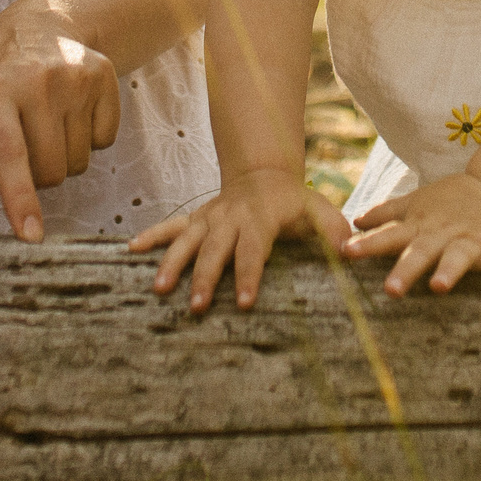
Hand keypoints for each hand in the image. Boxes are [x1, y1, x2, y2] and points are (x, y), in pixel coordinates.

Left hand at [0, 0, 121, 241]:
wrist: (37, 26)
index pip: (8, 155)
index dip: (19, 198)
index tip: (30, 236)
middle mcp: (36, 81)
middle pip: (50, 172)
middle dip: (37, 176)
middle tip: (23, 144)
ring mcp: (74, 77)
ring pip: (78, 163)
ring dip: (63, 159)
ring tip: (46, 125)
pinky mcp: (103, 76)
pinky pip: (106, 141)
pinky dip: (90, 140)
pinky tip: (71, 113)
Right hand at [132, 168, 347, 312]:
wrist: (262, 174)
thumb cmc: (294, 202)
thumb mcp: (318, 210)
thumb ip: (333, 229)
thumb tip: (349, 250)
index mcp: (260, 218)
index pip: (254, 249)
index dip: (251, 274)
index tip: (246, 302)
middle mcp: (230, 217)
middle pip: (216, 249)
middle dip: (207, 278)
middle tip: (198, 307)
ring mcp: (209, 218)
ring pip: (187, 240)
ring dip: (173, 263)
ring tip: (160, 289)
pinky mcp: (195, 219)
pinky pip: (169, 227)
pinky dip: (150, 236)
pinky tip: (131, 250)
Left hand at [343, 173, 480, 296]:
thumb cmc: (452, 202)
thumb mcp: (418, 204)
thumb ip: (387, 214)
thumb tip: (355, 220)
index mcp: (421, 226)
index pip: (391, 236)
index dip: (369, 244)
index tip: (346, 252)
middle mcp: (442, 233)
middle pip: (421, 252)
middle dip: (406, 269)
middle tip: (390, 290)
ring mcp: (470, 239)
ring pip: (457, 256)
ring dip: (449, 271)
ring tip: (440, 286)